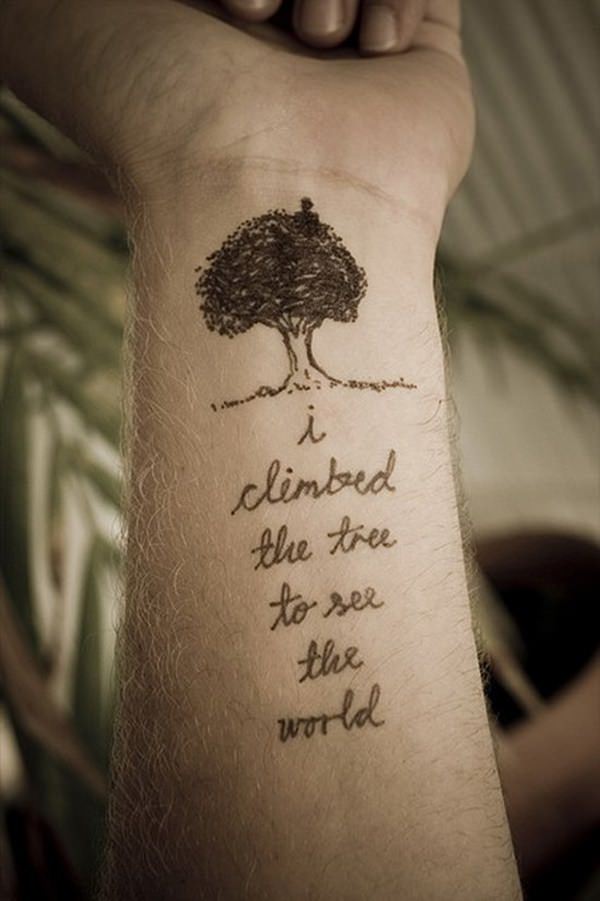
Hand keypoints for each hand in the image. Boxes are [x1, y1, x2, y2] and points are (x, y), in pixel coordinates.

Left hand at [1, 0, 472, 230]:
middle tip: (256, 17)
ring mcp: (359, 54)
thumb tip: (19, 137)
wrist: (276, 191)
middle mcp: (289, 49)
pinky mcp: (425, 56)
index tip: (230, 7)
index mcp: (221, 43)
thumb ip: (58, 35)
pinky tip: (377, 44)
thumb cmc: (180, 123)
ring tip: (323, 39)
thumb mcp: (84, 50)